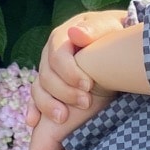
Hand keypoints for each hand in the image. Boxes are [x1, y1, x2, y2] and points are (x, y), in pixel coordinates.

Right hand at [28, 10, 128, 127]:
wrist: (116, 45)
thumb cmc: (114, 35)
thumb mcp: (109, 27)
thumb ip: (94, 29)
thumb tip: (74, 33)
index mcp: (62, 37)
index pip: (57, 56)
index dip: (69, 72)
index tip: (88, 85)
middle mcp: (50, 54)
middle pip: (46, 75)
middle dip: (64, 92)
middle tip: (86, 103)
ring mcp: (48, 71)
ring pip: (39, 89)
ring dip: (48, 105)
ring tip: (63, 118)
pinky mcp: (50, 88)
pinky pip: (36, 99)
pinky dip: (33, 110)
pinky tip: (33, 121)